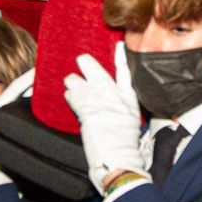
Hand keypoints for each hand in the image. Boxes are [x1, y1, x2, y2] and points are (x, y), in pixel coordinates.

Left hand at [65, 46, 145, 194]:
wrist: (118, 156)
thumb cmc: (126, 143)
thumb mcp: (132, 120)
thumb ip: (124, 105)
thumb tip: (115, 100)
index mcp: (128, 97)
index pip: (125, 71)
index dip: (121, 57)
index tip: (118, 45)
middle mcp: (113, 95)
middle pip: (95, 69)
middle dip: (86, 63)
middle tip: (81, 60)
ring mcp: (98, 101)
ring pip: (77, 81)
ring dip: (74, 81)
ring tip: (73, 83)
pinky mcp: (85, 110)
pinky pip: (72, 95)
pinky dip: (70, 95)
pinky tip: (69, 94)